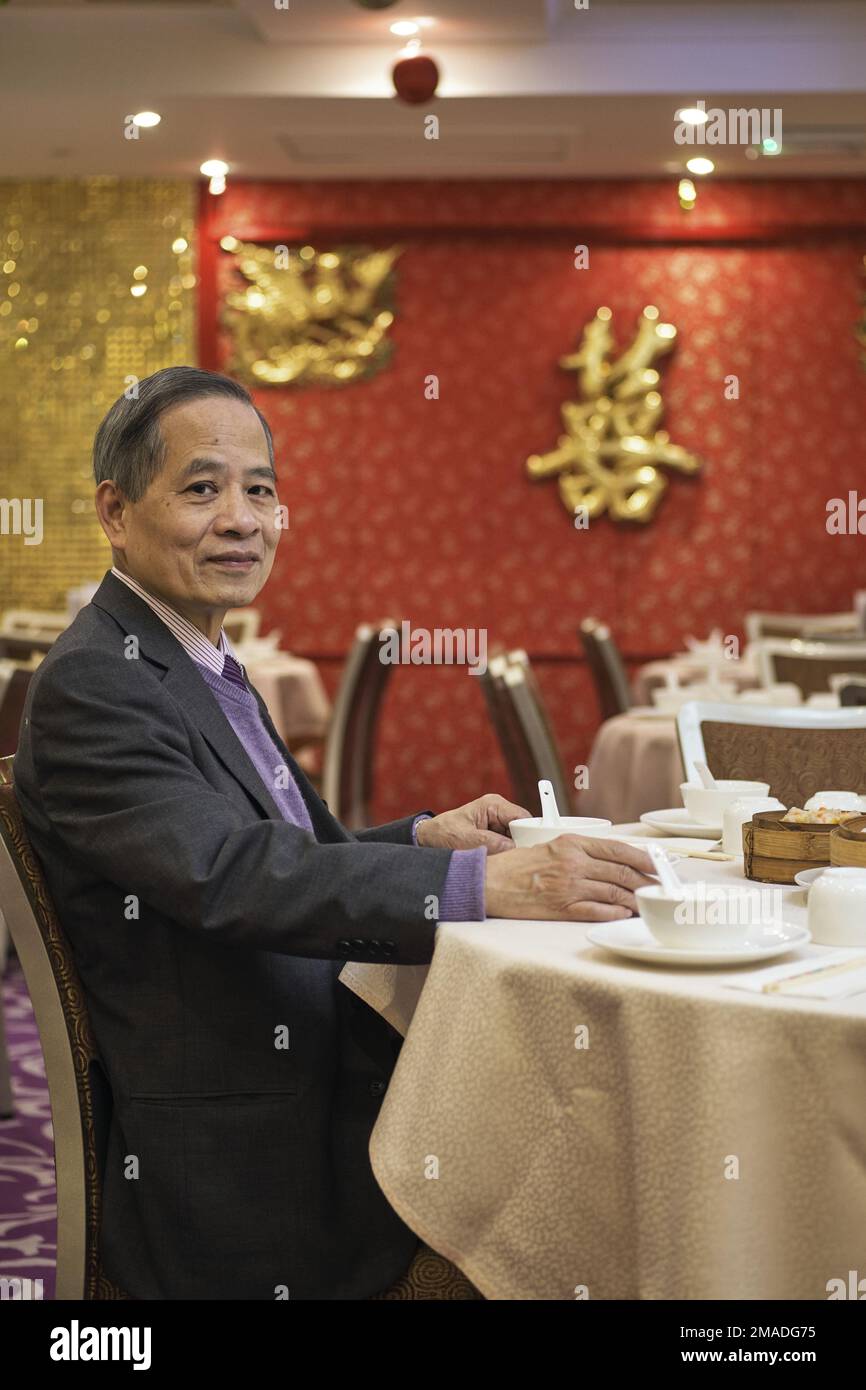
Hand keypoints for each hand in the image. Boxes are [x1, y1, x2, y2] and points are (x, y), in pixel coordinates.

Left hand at [415, 793, 529, 853]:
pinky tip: (501, 861)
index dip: (531, 832)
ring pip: (518, 838)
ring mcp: (498, 823)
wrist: (429, 838)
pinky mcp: (495, 834)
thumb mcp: (465, 839)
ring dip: (513, 850)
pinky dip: (506, 853)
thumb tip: (512, 848)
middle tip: (518, 859)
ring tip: (505, 861)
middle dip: (522, 843)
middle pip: (523, 828)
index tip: (534, 847)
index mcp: (493, 805)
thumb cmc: (443, 833)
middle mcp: (498, 811)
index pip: (522, 817)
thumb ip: (490, 843)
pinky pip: (508, 844)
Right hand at [484, 835, 655, 921]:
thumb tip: (608, 861)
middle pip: (622, 872)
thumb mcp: (549, 847)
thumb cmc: (515, 865)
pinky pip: (598, 911)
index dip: (643, 858)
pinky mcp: (562, 908)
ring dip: (634, 900)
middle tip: (658, 887)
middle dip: (645, 881)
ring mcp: (569, 886)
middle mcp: (573, 862)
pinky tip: (624, 914)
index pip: (618, 849)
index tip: (657, 864)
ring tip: (646, 904)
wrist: (487, 883)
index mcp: (571, 843)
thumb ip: (577, 851)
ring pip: (614, 892)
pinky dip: (615, 913)